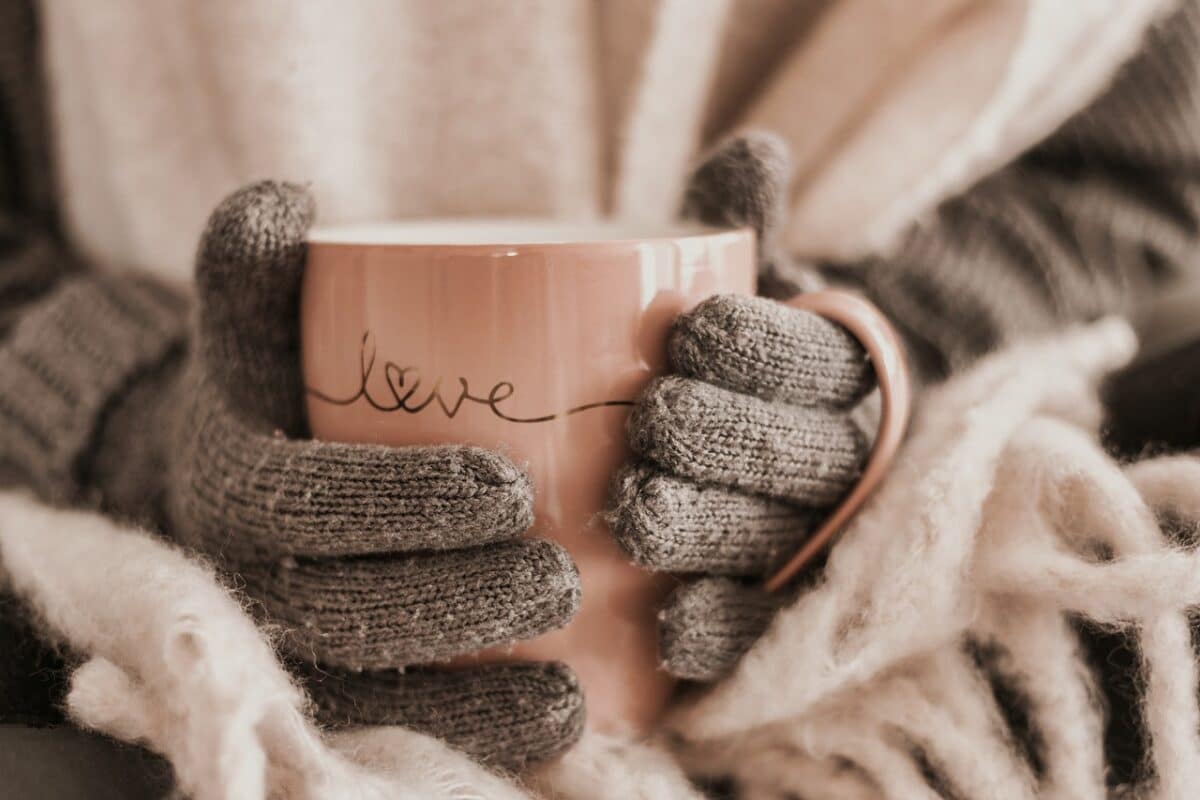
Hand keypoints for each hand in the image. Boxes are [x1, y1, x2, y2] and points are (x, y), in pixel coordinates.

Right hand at [0, 183, 583, 767]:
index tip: (508, 486)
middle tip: (560, 574)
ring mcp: (292, 642)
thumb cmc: (271, 387)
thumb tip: (284, 196)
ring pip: (369, 683)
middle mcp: (252, 574)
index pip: (305, 500)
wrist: (237, 474)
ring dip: (471, 689)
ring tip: (569, 665)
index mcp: (235, 477)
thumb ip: (255, 262)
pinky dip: (475, 730)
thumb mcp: (252, 321)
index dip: (397, 500)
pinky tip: (563, 717)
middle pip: (343, 606)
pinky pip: (393, 729)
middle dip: (455, 598)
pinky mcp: (339, 686)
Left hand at [609, 134, 874, 680]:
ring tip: (637, 517)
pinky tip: (667, 627)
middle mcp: (839, 459)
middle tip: (652, 423)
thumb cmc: (732, 365)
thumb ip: (737, 232)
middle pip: (798, 455)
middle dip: (730, 438)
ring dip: (712, 532)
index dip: (764, 347)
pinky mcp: (780, 613)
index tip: (693, 332)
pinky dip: (722, 628)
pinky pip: (765, 628)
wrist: (763, 456)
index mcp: (839, 377)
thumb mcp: (740, 291)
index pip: (817, 361)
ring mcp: (813, 543)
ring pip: (777, 538)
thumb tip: (751, 149)